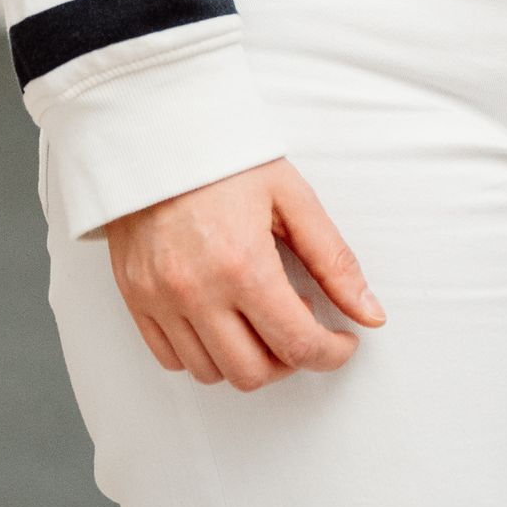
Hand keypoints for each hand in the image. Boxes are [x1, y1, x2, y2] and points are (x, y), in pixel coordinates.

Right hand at [107, 158, 385, 391]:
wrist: (159, 132)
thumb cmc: (227, 158)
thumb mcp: (293, 198)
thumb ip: (334, 260)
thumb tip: (370, 313)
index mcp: (243, 264)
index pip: (296, 344)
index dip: (330, 354)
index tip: (342, 343)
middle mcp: (197, 291)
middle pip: (252, 373)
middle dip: (289, 360)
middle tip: (300, 325)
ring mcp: (160, 299)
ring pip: (211, 373)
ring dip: (246, 360)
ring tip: (260, 318)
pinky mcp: (135, 297)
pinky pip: (171, 359)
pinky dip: (203, 354)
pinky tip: (222, 320)